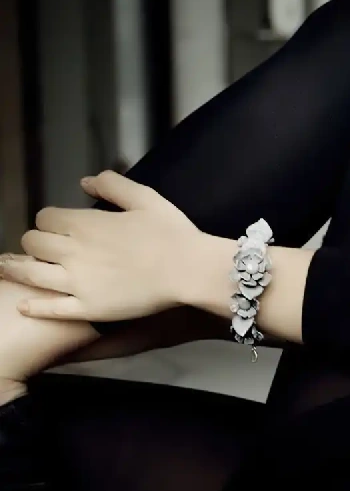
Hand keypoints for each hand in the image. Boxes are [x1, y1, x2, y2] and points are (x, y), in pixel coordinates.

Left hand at [0, 171, 217, 321]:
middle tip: (44, 246)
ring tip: (7, 267)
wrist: (189, 270)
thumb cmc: (172, 232)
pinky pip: (50, 308)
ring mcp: (77, 283)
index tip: (59, 225)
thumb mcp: (146, 198)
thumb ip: (113, 185)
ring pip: (30, 273)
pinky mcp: (87, 308)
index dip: (50, 219)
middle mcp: (72, 252)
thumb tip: (85, 181)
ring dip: (16, 268)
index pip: (45, 217)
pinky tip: (24, 304)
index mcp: (85, 224)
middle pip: (32, 242)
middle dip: (35, 241)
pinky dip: (34, 306)